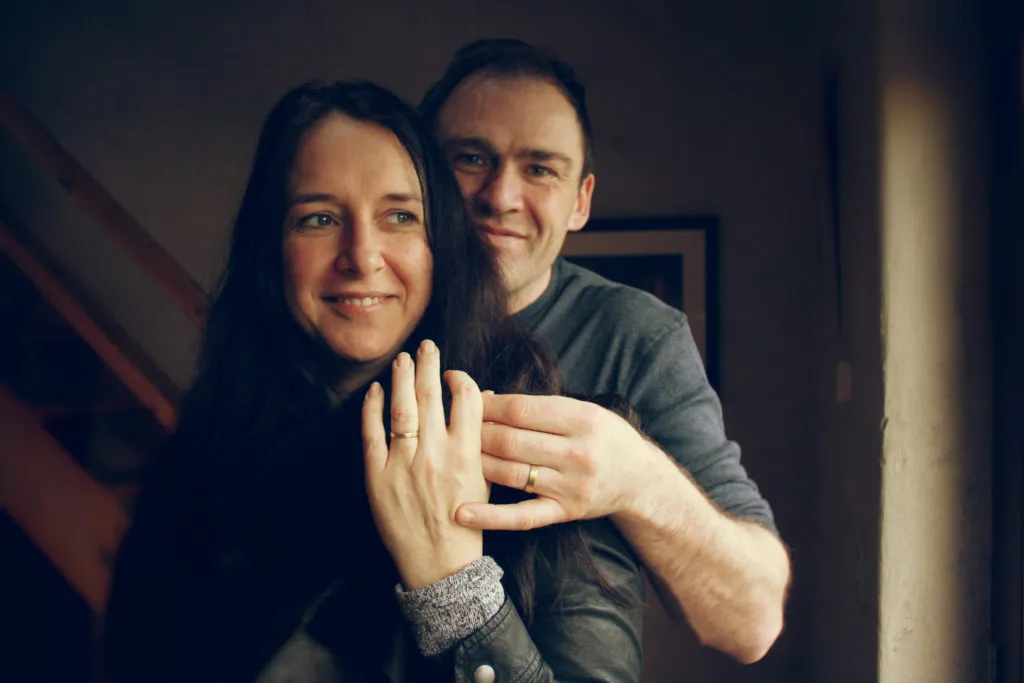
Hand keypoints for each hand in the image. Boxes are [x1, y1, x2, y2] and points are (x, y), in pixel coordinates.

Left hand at [362, 340, 486, 589]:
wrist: (440, 563)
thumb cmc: (467, 523)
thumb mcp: (484, 480)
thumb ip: (478, 444)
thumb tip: (473, 407)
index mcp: (466, 454)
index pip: (467, 398)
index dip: (459, 378)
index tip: (452, 372)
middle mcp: (435, 453)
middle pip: (431, 395)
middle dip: (428, 364)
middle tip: (426, 346)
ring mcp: (404, 463)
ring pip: (401, 407)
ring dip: (401, 378)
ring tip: (402, 359)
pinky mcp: (378, 476)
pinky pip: (372, 433)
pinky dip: (371, 409)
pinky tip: (374, 391)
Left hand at [455, 393, 660, 530]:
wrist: (640, 479)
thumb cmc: (605, 437)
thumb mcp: (584, 410)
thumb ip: (541, 407)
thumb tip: (488, 400)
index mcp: (582, 419)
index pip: (520, 410)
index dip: (486, 405)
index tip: (465, 398)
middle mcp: (577, 453)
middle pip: (510, 441)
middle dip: (475, 432)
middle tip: (454, 427)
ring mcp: (570, 486)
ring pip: (509, 473)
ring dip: (476, 463)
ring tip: (453, 456)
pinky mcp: (564, 512)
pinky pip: (521, 516)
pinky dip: (489, 516)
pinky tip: (461, 513)